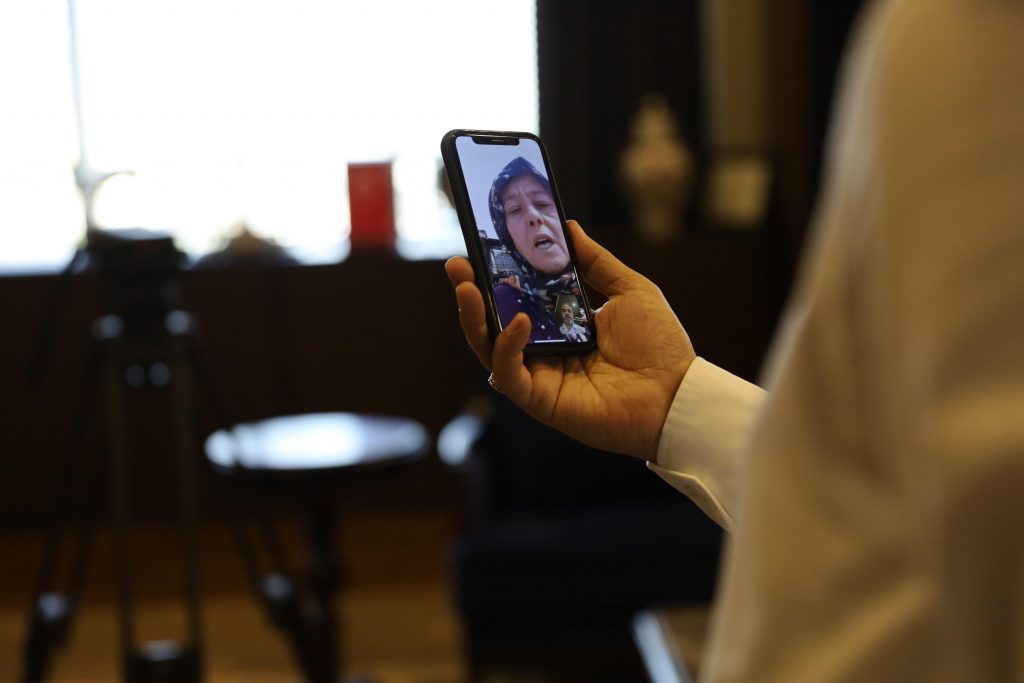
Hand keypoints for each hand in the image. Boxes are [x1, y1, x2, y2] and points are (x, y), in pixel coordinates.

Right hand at [445, 220, 695, 460]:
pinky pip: (509, 374)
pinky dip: (507, 347)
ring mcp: (540, 377)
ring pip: (490, 349)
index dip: (495, 278)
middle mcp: (545, 352)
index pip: (517, 300)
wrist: (677, 392)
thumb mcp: (628, 289)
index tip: (479, 249)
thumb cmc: (659, 346)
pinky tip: (518, 321)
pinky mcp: (540, 400)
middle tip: (457, 264)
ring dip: (474, 318)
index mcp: (562, 327)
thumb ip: (595, 261)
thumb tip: (569, 227)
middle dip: (471, 295)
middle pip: (493, 324)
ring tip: (467, 287)